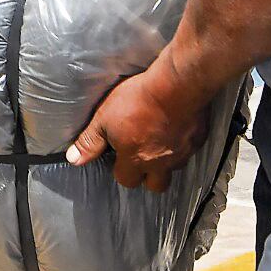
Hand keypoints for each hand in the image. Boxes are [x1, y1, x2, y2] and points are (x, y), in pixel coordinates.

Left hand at [67, 50, 209, 192]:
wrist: (177, 85)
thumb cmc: (139, 100)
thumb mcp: (105, 118)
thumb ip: (90, 141)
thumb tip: (73, 159)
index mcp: (135, 159)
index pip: (126, 180)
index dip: (121, 170)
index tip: (120, 157)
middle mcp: (160, 163)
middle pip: (155, 185)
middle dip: (148, 177)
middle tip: (143, 158)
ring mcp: (181, 153)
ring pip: (174, 168)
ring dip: (167, 161)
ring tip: (161, 143)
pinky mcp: (197, 140)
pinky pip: (190, 150)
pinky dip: (183, 144)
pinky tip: (178, 128)